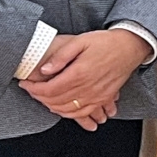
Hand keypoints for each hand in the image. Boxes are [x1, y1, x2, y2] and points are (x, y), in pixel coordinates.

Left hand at [19, 29, 148, 130]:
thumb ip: (61, 56)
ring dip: (52, 107)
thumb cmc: (106, 42)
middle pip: (56, 101)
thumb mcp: (81, 41)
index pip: (49, 89)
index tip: (26, 84)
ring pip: (67, 110)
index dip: (34, 89)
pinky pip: (83, 113)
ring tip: (43, 98)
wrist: (130, 47)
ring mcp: (96, 96)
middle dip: (39, 97)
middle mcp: (88, 88)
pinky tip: (62, 109)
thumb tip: (45, 70)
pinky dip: (69, 115)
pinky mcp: (103, 98)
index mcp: (79, 73)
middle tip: (32, 90)